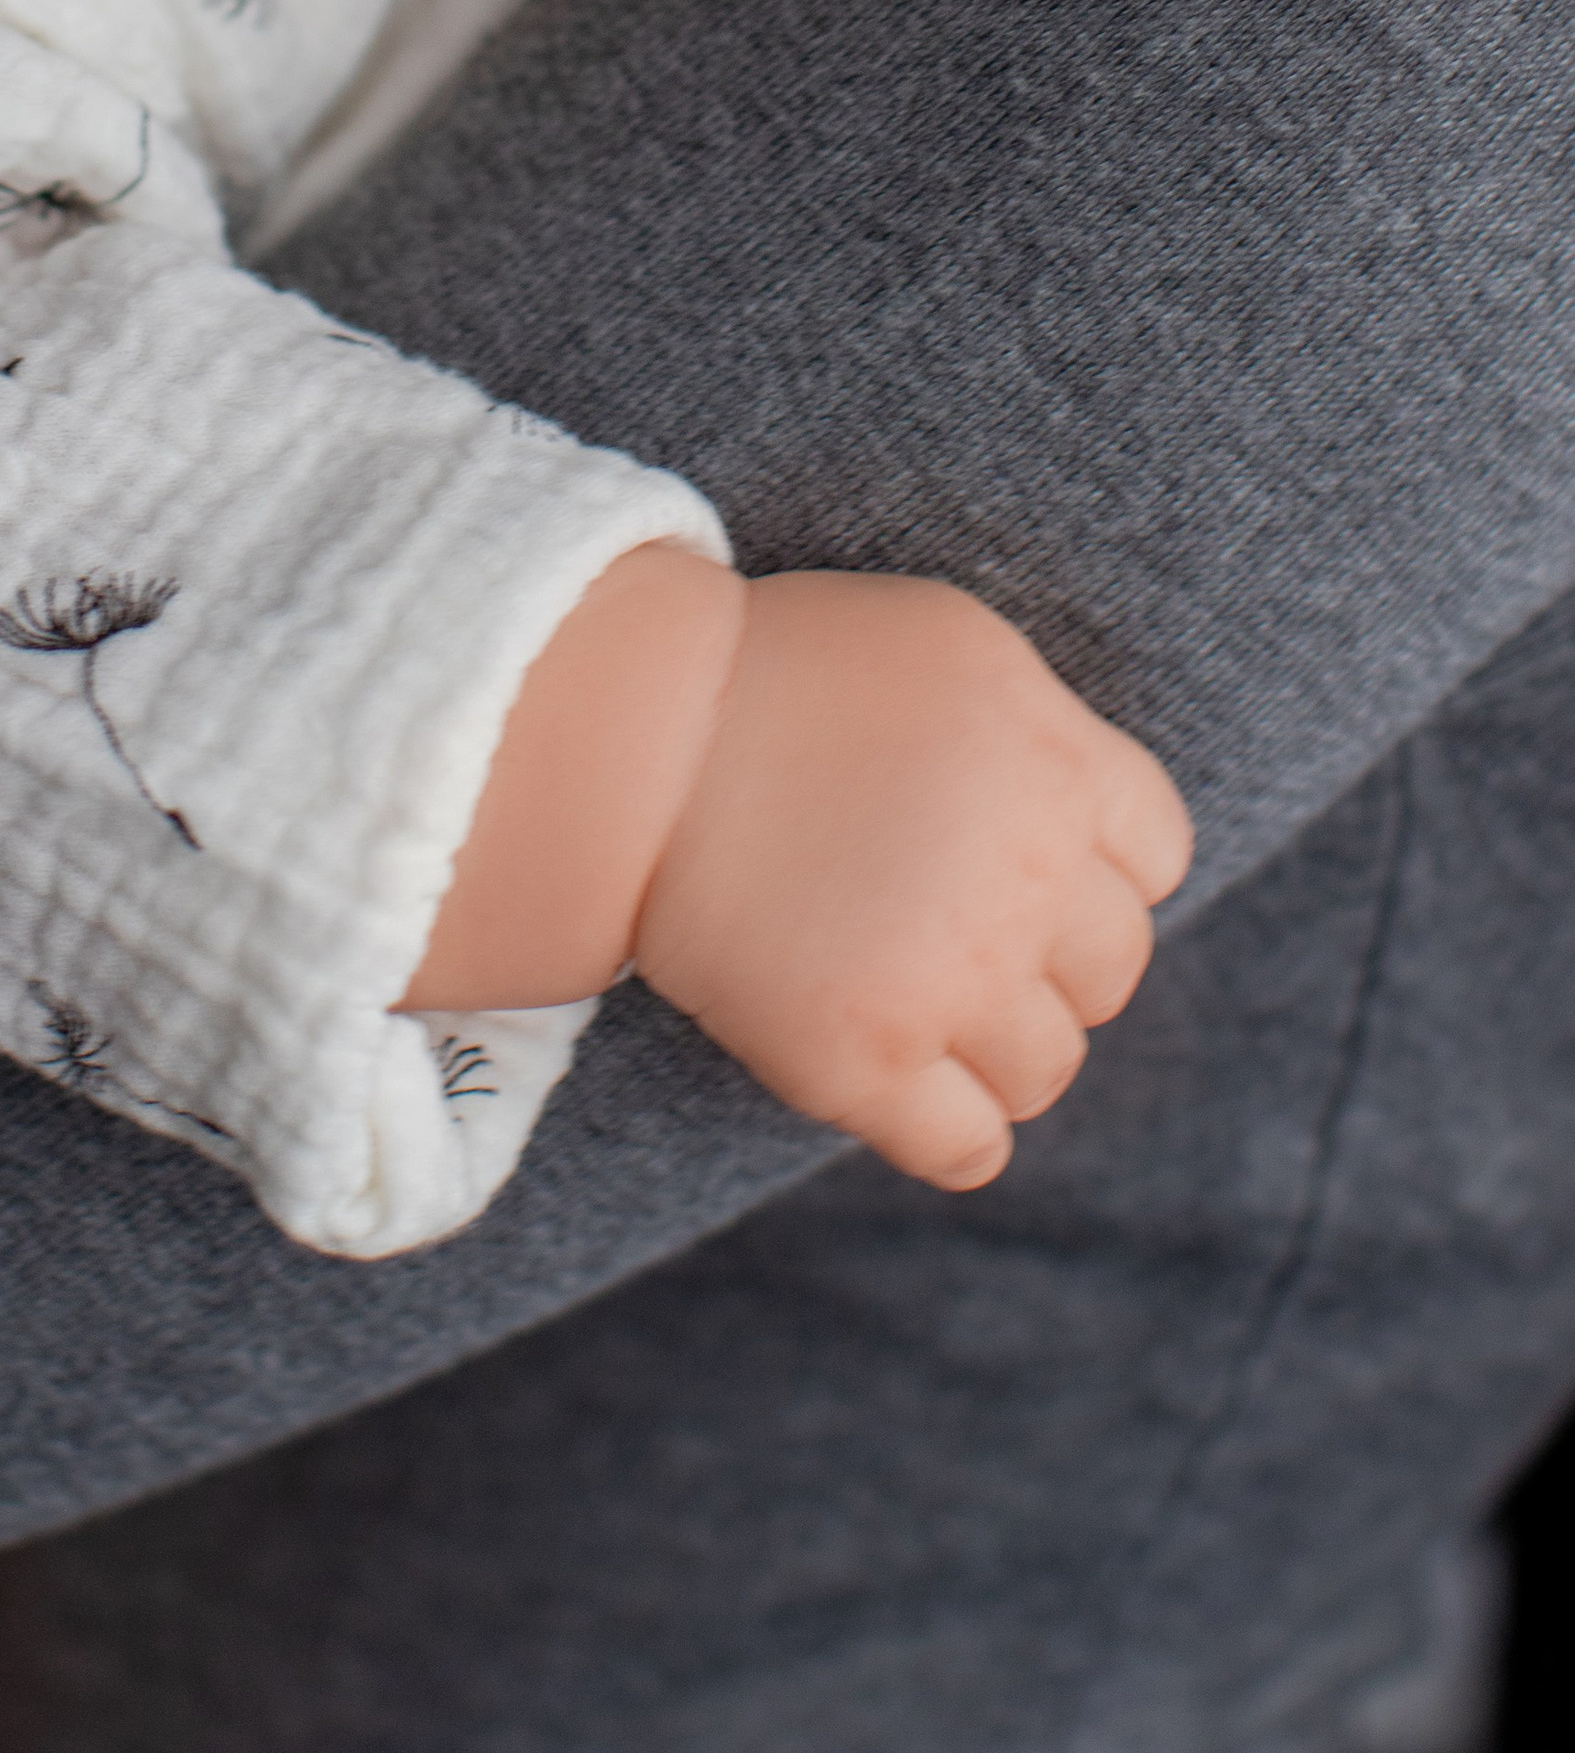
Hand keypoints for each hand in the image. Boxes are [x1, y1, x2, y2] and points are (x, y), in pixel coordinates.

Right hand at [634, 570, 1192, 1189]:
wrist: (638, 738)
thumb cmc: (783, 672)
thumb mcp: (950, 644)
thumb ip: (1044, 731)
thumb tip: (1089, 816)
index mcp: (1060, 768)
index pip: (1155, 856)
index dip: (1094, 863)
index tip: (1026, 859)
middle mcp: (1028, 880)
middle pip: (1112, 969)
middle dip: (1048, 956)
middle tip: (958, 928)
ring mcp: (952, 980)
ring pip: (1047, 1068)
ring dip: (997, 1044)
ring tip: (921, 999)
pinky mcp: (865, 1062)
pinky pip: (969, 1149)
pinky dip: (952, 1131)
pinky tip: (906, 1086)